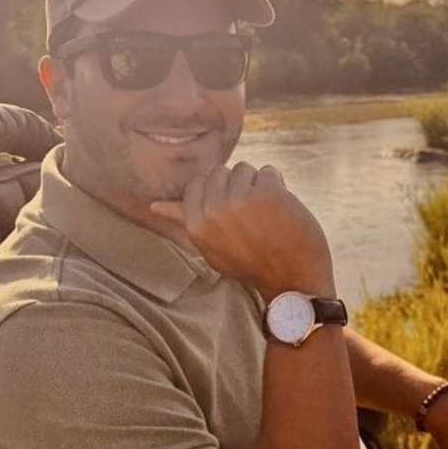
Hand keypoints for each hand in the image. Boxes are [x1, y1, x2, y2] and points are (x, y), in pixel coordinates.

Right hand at [149, 162, 334, 301]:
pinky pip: (269, 171)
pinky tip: (282, 209)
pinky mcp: (266, 192)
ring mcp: (239, 199)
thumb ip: (185, 221)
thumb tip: (155, 205)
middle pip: (220, 172)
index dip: (217, 193)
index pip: (196, 184)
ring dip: (258, 185)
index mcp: (196, 225)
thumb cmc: (252, 262)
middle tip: (251, 217)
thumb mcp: (211, 247)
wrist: (292, 279)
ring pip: (245, 169)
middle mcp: (213, 210)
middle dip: (237, 187)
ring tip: (266, 214)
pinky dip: (279, 186)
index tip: (232, 212)